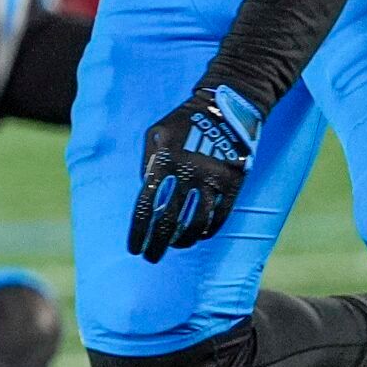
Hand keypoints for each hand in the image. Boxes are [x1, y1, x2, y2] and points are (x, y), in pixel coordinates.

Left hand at [127, 85, 263, 262]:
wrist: (226, 107)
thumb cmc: (184, 120)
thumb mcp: (156, 134)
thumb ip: (147, 163)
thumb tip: (144, 192)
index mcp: (164, 162)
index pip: (147, 206)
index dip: (139, 232)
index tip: (133, 248)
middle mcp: (187, 174)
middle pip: (169, 221)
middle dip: (157, 244)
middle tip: (150, 258)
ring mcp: (212, 180)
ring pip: (196, 224)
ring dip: (182, 241)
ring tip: (174, 246)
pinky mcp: (232, 184)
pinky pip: (219, 216)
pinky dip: (207, 231)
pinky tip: (198, 237)